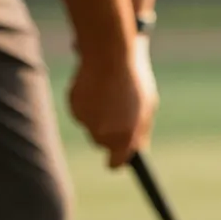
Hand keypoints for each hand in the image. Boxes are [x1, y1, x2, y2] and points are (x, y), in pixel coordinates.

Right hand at [68, 36, 157, 167]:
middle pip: (102, 142)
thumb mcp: (147, 108)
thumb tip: (137, 149)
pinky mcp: (74, 107)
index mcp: (124, 138)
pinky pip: (81, 110)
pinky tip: (95, 86)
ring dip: (98, 114)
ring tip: (108, 92)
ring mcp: (87, 122)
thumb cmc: (135, 82)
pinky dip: (86, 101)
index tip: (117, 156)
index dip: (116, 159)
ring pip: (92, 125)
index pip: (115, 162)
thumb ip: (140, 132)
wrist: (110, 56)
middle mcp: (103, 135)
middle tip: (117, 110)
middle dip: (109, 131)